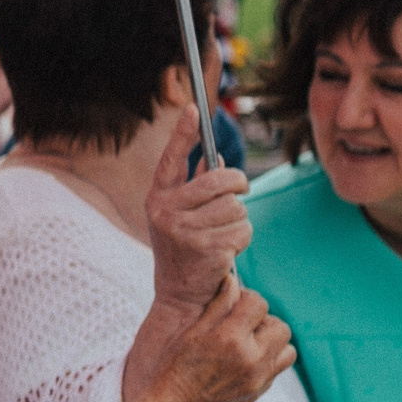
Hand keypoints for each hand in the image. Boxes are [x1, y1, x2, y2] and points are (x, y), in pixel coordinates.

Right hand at [146, 105, 251, 316]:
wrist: (179, 294)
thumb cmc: (184, 248)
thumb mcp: (180, 215)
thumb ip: (194, 188)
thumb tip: (218, 160)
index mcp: (158, 198)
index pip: (171, 159)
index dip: (183, 132)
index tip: (194, 108)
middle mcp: (165, 211)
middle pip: (221, 180)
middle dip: (238, 185)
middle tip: (240, 192)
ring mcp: (184, 230)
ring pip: (236, 206)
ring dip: (239, 219)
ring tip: (223, 232)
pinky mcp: (206, 249)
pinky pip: (243, 229)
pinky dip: (242, 238)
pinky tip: (226, 249)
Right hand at [148, 277, 294, 401]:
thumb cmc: (174, 370)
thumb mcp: (190, 333)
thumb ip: (217, 307)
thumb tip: (233, 282)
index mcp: (230, 338)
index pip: (258, 303)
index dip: (247, 299)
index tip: (235, 305)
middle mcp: (250, 358)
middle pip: (279, 325)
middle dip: (264, 320)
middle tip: (243, 325)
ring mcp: (258, 378)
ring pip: (287, 348)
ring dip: (272, 341)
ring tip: (250, 343)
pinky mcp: (259, 391)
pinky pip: (279, 367)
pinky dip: (269, 359)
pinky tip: (246, 360)